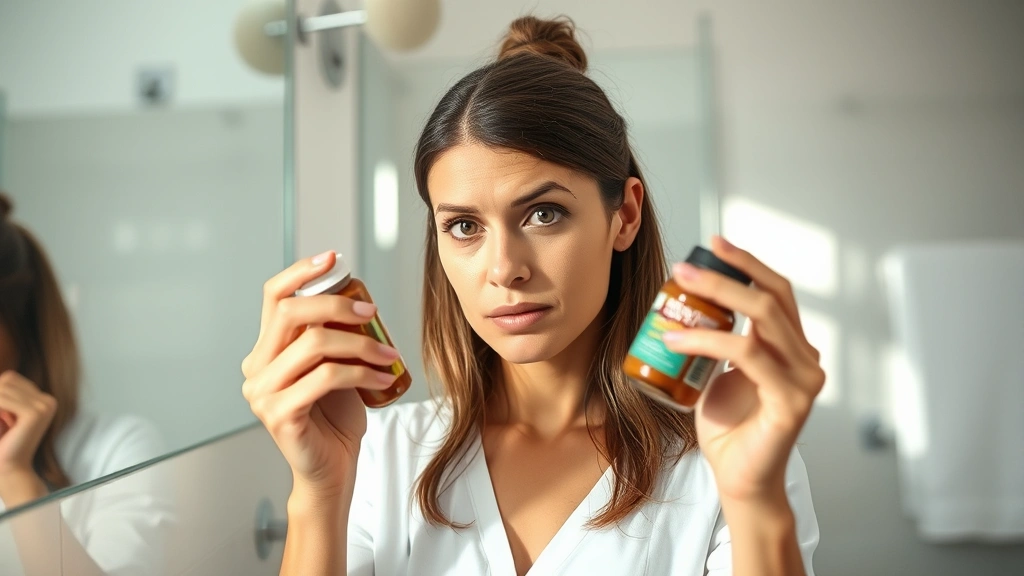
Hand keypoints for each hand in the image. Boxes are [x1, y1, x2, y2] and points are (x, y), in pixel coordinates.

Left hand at [0, 370, 56, 477]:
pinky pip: (4, 400)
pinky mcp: (35, 413)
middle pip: (8, 380)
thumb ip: (3, 396)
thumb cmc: (4, 443)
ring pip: (4, 388)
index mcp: (44, 400)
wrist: (10, 468)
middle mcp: (48, 400)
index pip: (11, 378)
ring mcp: (44, 406)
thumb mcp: (5, 414)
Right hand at [241, 251, 400, 496]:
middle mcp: (256, 369)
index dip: (301, 272)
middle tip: (372, 314)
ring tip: (389, 355)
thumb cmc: (334, 417)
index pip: (274, 297)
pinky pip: (326, 377)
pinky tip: (384, 377)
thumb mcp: (335, 366)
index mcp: (265, 351)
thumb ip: (333, 335)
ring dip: (361, 344)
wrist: (332, 470)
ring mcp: (263, 394)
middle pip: (292, 314)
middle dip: (338, 305)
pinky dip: (362, 372)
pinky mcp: (280, 415)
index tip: (334, 258)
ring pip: (314, 345)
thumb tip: (358, 299)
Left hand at [663, 236, 824, 502]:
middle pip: (772, 298)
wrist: (739, 478)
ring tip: (674, 296)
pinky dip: (707, 343)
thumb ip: (718, 339)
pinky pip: (747, 356)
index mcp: (792, 346)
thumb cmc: (730, 427)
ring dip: (714, 301)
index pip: (777, 292)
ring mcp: (804, 379)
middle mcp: (806, 358)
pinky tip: (676, 340)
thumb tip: (685, 304)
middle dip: (726, 275)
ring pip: (762, 321)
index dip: (748, 264)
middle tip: (684, 268)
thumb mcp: (719, 371)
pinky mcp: (791, 401)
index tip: (715, 243)